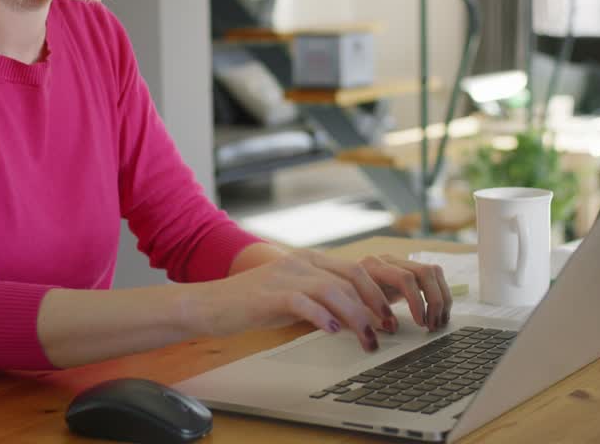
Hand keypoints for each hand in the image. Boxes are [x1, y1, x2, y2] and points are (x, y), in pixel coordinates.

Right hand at [201, 250, 450, 351]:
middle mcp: (301, 263)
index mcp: (309, 261)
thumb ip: (322, 300)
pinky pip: (304, 302)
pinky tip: (332, 332)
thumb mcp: (294, 297)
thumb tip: (354, 318)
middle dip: (375, 304)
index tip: (389, 317)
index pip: (356, 270)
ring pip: (333, 290)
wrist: (210, 304)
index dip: (378, 294)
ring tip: (367, 339)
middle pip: (351, 277)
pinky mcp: (270, 295)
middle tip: (387, 328)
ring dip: (356, 317)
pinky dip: (323, 317)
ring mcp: (285, 277)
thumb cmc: (252, 304)